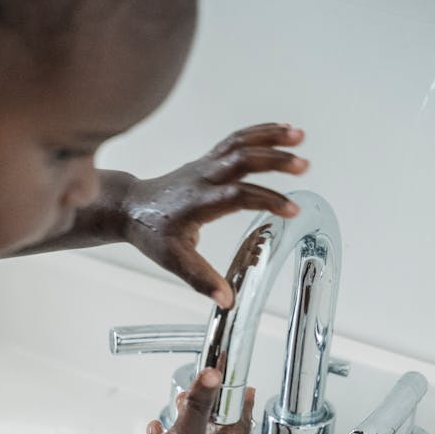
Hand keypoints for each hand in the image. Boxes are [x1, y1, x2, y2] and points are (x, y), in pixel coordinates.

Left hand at [120, 123, 307, 306]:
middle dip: (274, 160)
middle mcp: (203, 178)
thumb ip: (202, 280)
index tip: (292, 210)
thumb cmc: (151, 233)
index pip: (238, 196)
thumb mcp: (174, 261)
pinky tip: (281, 132)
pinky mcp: (207, 160)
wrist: (129, 208)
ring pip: (240, 144)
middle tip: (304, 165)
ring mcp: (205, 165)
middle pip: (242, 160)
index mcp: (199, 202)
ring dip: (270, 138)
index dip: (266, 201)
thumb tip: (227, 301)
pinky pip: (235, 141)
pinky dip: (259, 133)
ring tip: (299, 136)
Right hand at [122, 368, 254, 433]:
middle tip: (209, 391)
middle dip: (212, 408)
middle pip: (216, 432)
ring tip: (180, 403)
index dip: (244, 408)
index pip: (241, 429)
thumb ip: (200, 401)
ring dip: (187, 418)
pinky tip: (156, 426)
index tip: (245, 391)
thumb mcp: (188, 429)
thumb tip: (213, 375)